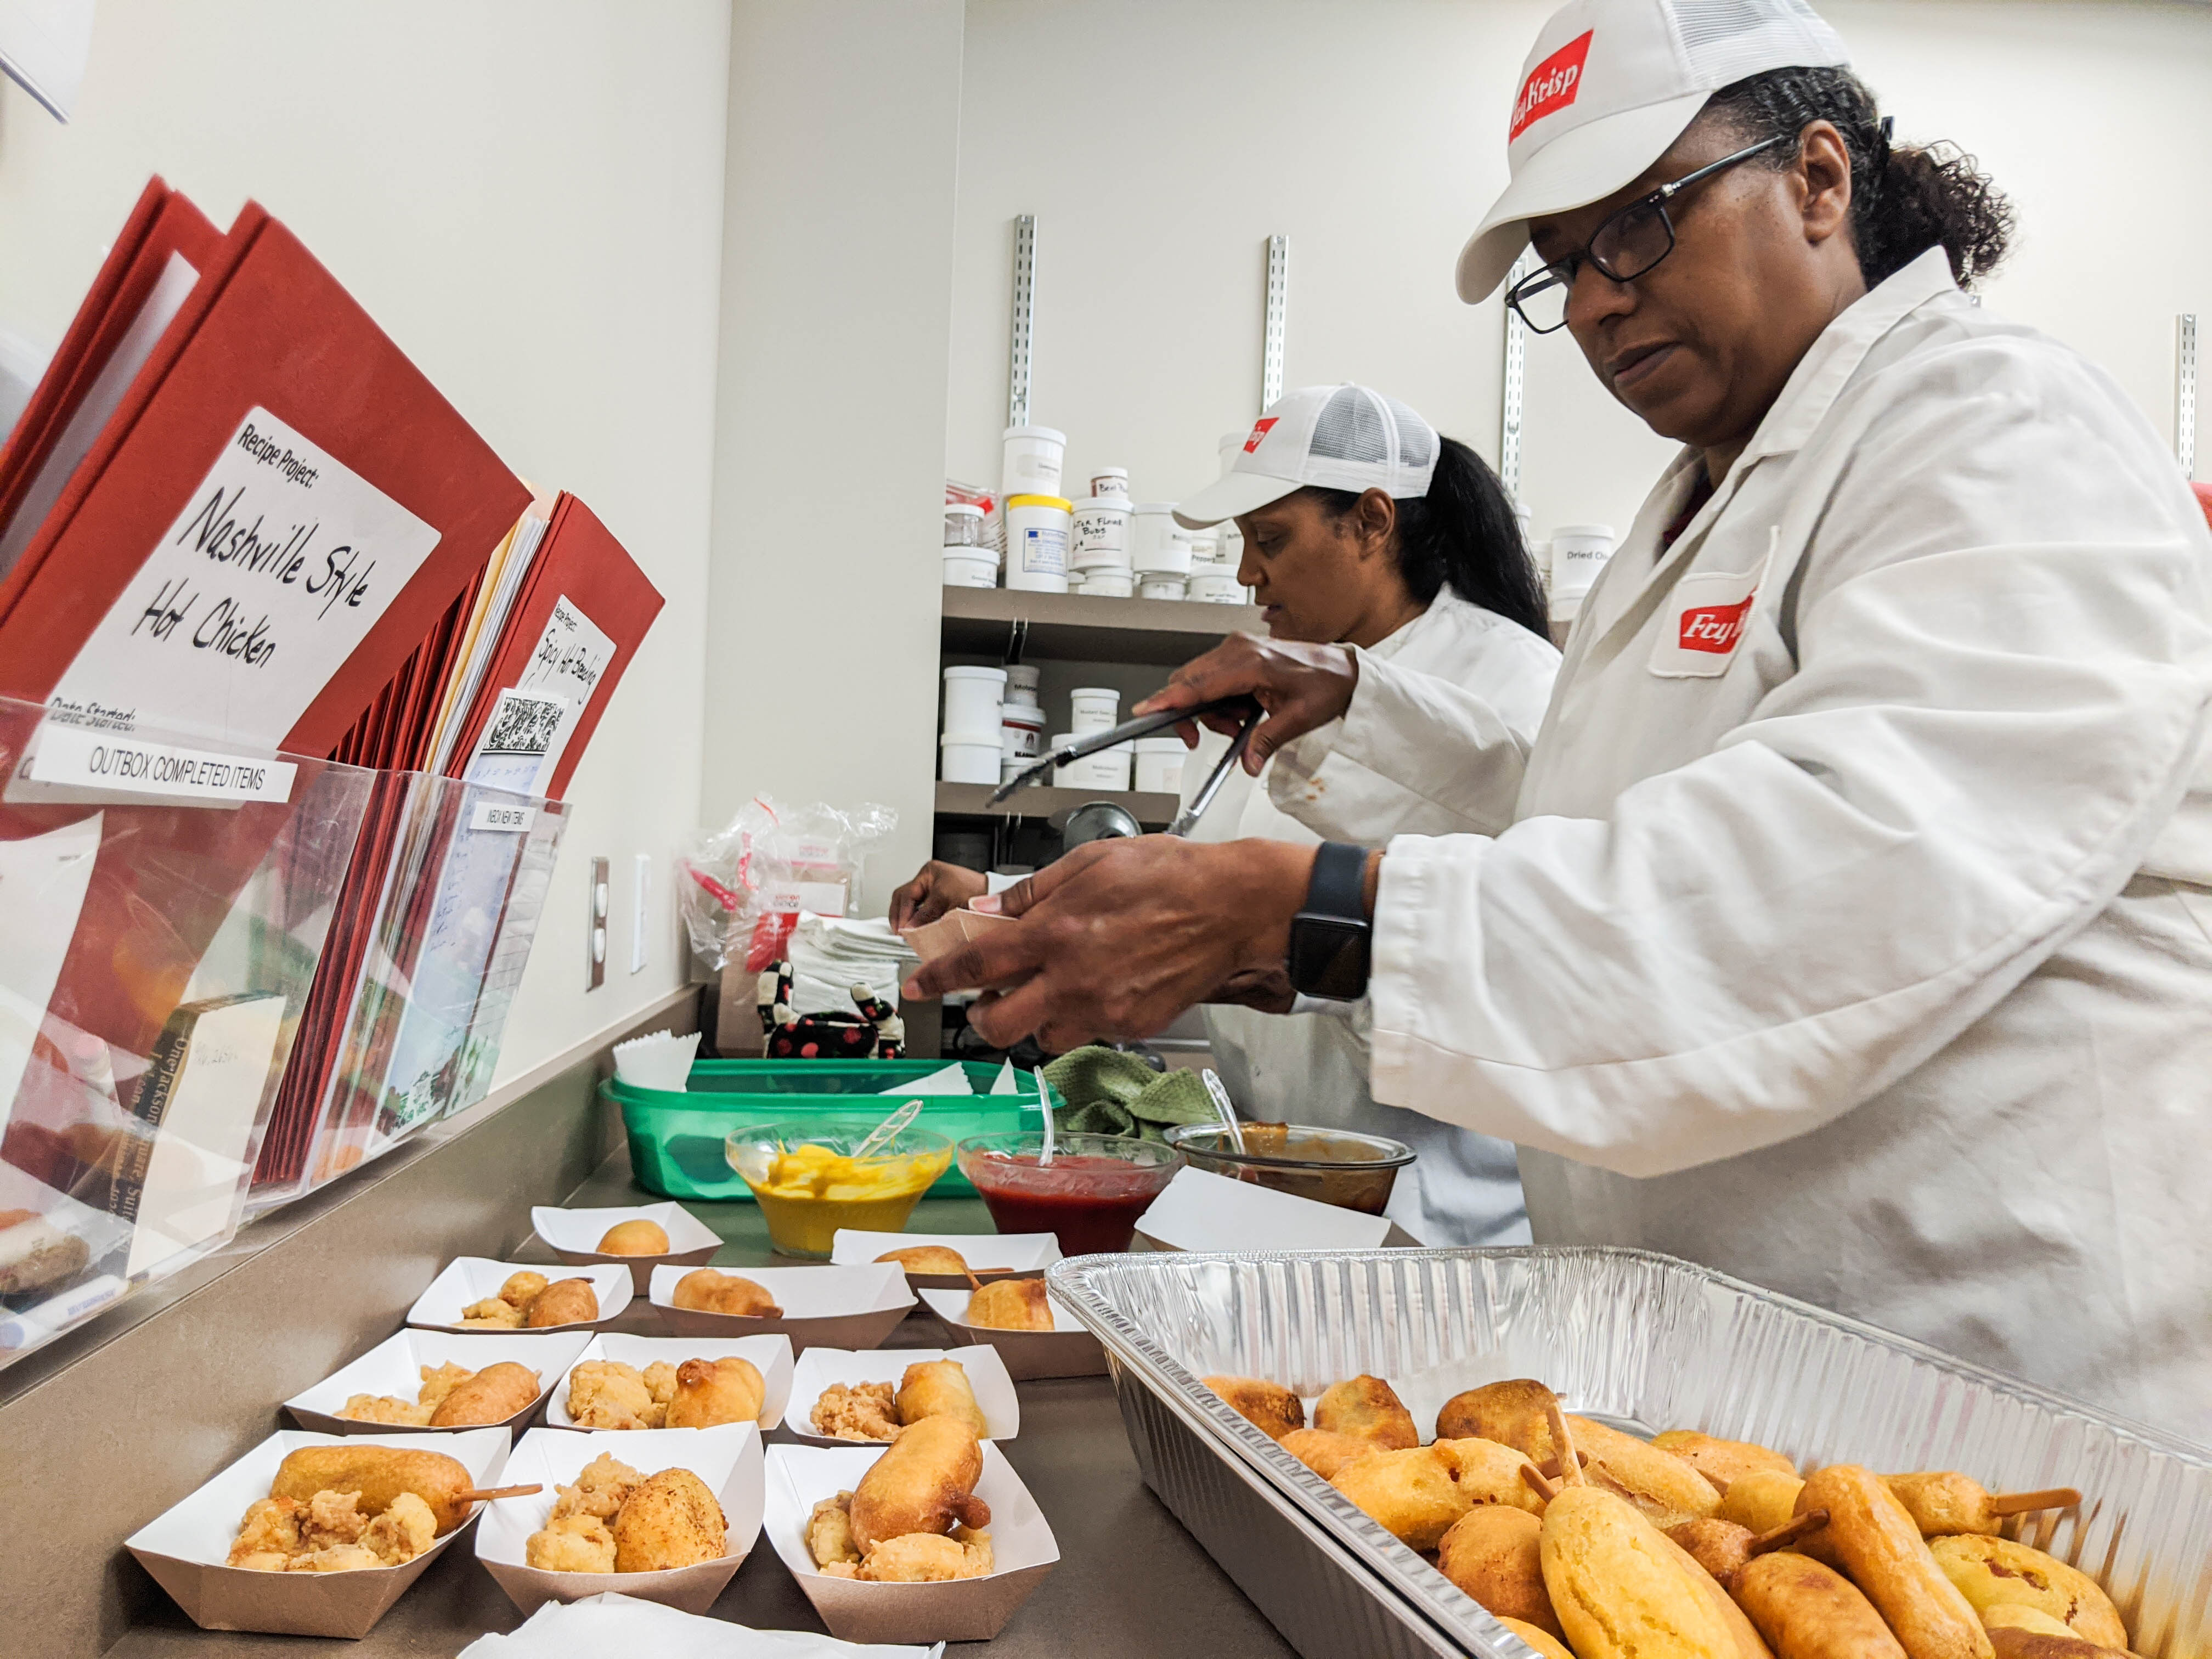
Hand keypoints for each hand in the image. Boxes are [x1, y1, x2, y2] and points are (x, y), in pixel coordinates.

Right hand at [888, 860, 988, 930]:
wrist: (994, 897)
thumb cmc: (976, 890)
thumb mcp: (945, 900)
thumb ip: (925, 914)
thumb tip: (908, 927)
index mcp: (928, 873)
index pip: (905, 894)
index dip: (901, 913)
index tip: (902, 929)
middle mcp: (929, 881)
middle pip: (903, 898)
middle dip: (899, 915)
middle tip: (899, 931)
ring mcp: (932, 891)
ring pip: (910, 905)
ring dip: (907, 918)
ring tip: (907, 933)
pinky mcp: (938, 903)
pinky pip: (921, 911)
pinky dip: (917, 921)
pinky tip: (918, 930)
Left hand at [900, 835, 1316, 1049]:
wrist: (1232, 907)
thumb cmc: (1169, 875)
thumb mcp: (1090, 862)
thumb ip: (1033, 892)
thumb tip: (991, 910)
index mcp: (1054, 932)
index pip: (976, 966)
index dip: (937, 979)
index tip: (918, 986)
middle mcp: (1073, 978)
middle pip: (999, 1025)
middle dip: (982, 1017)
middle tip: (988, 1000)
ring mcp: (1104, 1009)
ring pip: (1043, 1037)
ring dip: (1035, 1019)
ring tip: (1052, 990)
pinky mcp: (1133, 1026)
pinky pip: (1091, 1033)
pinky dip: (1083, 1016)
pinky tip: (1099, 987)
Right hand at [1132, 633, 1359, 774]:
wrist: (1343, 669)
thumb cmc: (1326, 684)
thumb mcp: (1299, 719)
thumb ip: (1267, 741)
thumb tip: (1247, 764)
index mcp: (1251, 662)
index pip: (1198, 684)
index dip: (1169, 700)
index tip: (1145, 712)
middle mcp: (1238, 649)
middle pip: (1190, 684)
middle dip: (1199, 717)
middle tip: (1227, 736)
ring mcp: (1236, 649)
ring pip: (1198, 684)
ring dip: (1213, 713)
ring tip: (1244, 725)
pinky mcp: (1237, 653)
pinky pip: (1211, 680)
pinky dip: (1220, 702)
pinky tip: (1244, 712)